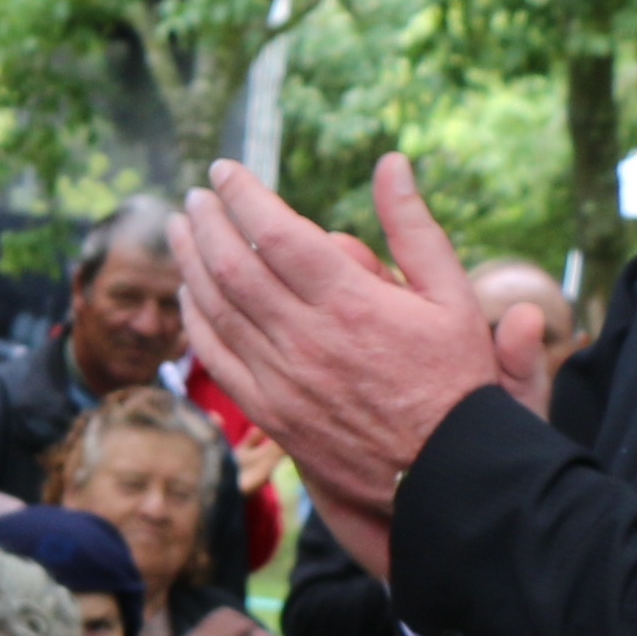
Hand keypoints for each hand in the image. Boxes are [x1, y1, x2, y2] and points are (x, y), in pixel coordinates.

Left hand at [179, 154, 525, 577]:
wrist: (447, 473)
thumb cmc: (456, 380)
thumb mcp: (453, 295)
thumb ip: (414, 227)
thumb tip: (391, 162)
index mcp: (351, 303)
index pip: (276, 233)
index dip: (243, 194)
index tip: (225, 169)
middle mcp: (307, 339)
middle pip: (232, 265)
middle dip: (206, 221)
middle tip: (196, 194)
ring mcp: (282, 378)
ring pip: (216, 308)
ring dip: (190, 261)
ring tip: (180, 228)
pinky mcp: (270, 411)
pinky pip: (216, 357)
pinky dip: (196, 318)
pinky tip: (190, 293)